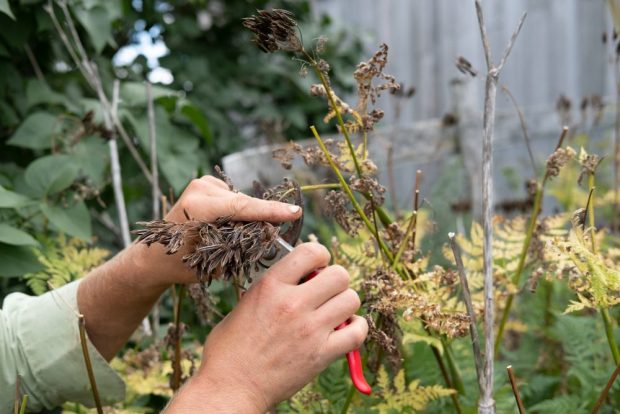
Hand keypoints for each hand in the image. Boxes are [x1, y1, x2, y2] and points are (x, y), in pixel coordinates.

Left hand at [131, 175, 302, 286]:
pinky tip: (223, 226)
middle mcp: (199, 190)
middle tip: (270, 237)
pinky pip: (233, 199)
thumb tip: (268, 234)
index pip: (244, 208)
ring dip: (246, 217)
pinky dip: (236, 212)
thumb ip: (241, 245)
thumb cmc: (180, 265)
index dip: (272, 212)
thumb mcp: (213, 262)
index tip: (295, 213)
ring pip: (240, 201)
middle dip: (261, 219)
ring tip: (232, 237)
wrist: (152, 257)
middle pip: (245, 204)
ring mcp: (201, 184)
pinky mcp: (204, 184)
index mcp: (198, 208)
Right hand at [166, 243, 368, 412]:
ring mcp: (309, 329)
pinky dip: (357, 328)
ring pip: (351, 299)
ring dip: (346, 304)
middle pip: (340, 274)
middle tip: (326, 292)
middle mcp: (292, 303)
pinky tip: (345, 330)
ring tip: (334, 312)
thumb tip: (298, 277)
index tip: (317, 267)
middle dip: (336, 281)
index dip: (320, 256)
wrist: (230, 387)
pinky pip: (357, 332)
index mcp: (270, 286)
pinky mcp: (321, 354)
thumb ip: (272, 288)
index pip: (311, 252)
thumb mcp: (245, 304)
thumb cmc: (229, 348)